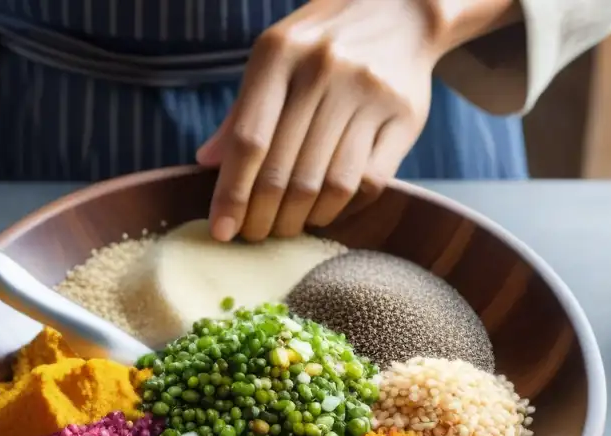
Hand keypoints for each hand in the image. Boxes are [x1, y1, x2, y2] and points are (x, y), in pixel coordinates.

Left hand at [197, 0, 438, 241]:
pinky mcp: (404, 117)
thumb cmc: (322, 42)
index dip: (231, 194)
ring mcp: (367, 93)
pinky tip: (323, 210)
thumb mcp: (274, 58)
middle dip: (263, 217)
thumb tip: (206, 163)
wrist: (400, 9)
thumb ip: (243, 110)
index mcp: (279, 52)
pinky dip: (340, 208)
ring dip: (301, 218)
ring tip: (286, 227)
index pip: (248, 141)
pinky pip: (367, 182)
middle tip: (254, 236)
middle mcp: (323, 69)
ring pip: (327, 185)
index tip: (221, 231)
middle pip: (284, 171)